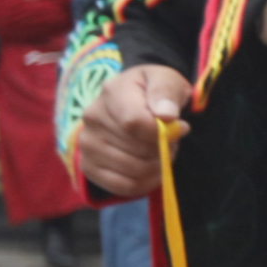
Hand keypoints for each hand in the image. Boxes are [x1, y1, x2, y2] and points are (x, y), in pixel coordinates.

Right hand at [76, 64, 190, 198]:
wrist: (136, 100)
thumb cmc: (154, 91)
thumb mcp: (167, 79)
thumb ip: (166, 92)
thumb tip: (166, 115)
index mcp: (112, 93)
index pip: (134, 123)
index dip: (161, 132)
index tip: (179, 127)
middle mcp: (92, 118)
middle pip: (137, 149)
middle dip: (163, 148)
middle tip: (170, 140)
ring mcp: (86, 144)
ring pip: (133, 170)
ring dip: (157, 165)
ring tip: (160, 150)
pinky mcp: (88, 166)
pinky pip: (123, 186)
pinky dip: (146, 182)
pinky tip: (153, 169)